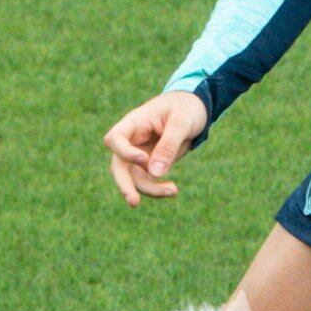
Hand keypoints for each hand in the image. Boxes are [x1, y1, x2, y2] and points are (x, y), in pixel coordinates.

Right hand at [104, 89, 209, 204]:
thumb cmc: (186, 108)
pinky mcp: (150, 165)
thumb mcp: (181, 122)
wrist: (195, 108)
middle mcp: (132, 141)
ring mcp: (139, 154)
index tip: (144, 159)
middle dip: (124, 184)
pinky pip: (147, 181)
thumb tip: (155, 173)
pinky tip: (173, 190)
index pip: (115, 139)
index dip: (125, 152)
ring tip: (173, 191)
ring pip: (133, 178)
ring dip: (149, 189)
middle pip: (118, 164)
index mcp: (134, 123)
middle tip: (134, 202)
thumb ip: (168, 145)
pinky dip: (158, 188)